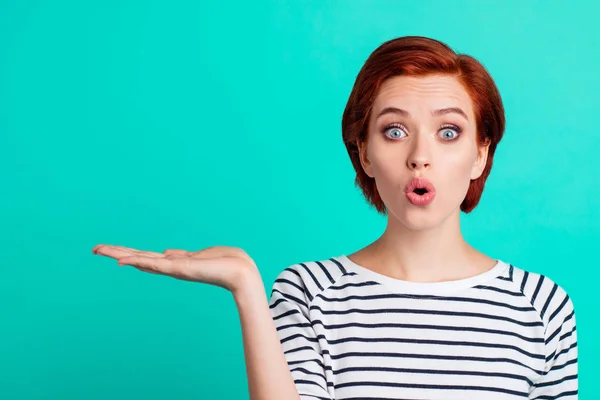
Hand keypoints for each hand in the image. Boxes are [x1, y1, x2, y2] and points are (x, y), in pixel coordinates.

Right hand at [92, 244, 259, 292]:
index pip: (146, 257)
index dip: (127, 253)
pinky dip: (138, 262)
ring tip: (100, 250)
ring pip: (141, 260)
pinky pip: (155, 264)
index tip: (110, 251)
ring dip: (120, 254)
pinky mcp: (179, 269)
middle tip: (94, 249)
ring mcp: (173, 268)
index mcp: (174, 262)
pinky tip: (123, 261)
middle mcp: (170, 266)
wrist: (241, 272)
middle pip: (138, 258)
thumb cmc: (225, 262)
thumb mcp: (198, 255)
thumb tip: (167, 252)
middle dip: (116, 253)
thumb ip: (180, 256)